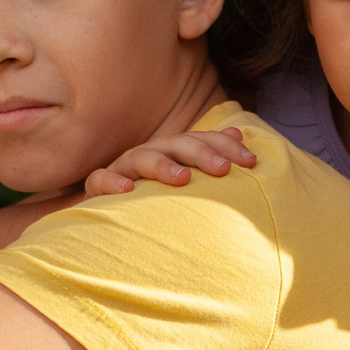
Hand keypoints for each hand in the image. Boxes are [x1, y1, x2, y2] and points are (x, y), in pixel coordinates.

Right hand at [84, 127, 255, 195]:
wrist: (109, 217)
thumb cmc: (156, 199)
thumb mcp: (185, 180)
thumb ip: (210, 158)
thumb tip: (238, 133)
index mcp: (172, 151)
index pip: (202, 140)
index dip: (226, 146)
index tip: (251, 162)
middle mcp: (149, 154)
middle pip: (176, 144)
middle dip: (202, 153)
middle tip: (224, 170)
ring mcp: (122, 168)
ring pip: (141, 157)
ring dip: (162, 165)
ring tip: (182, 178)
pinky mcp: (98, 188)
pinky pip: (100, 180)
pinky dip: (112, 181)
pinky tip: (127, 190)